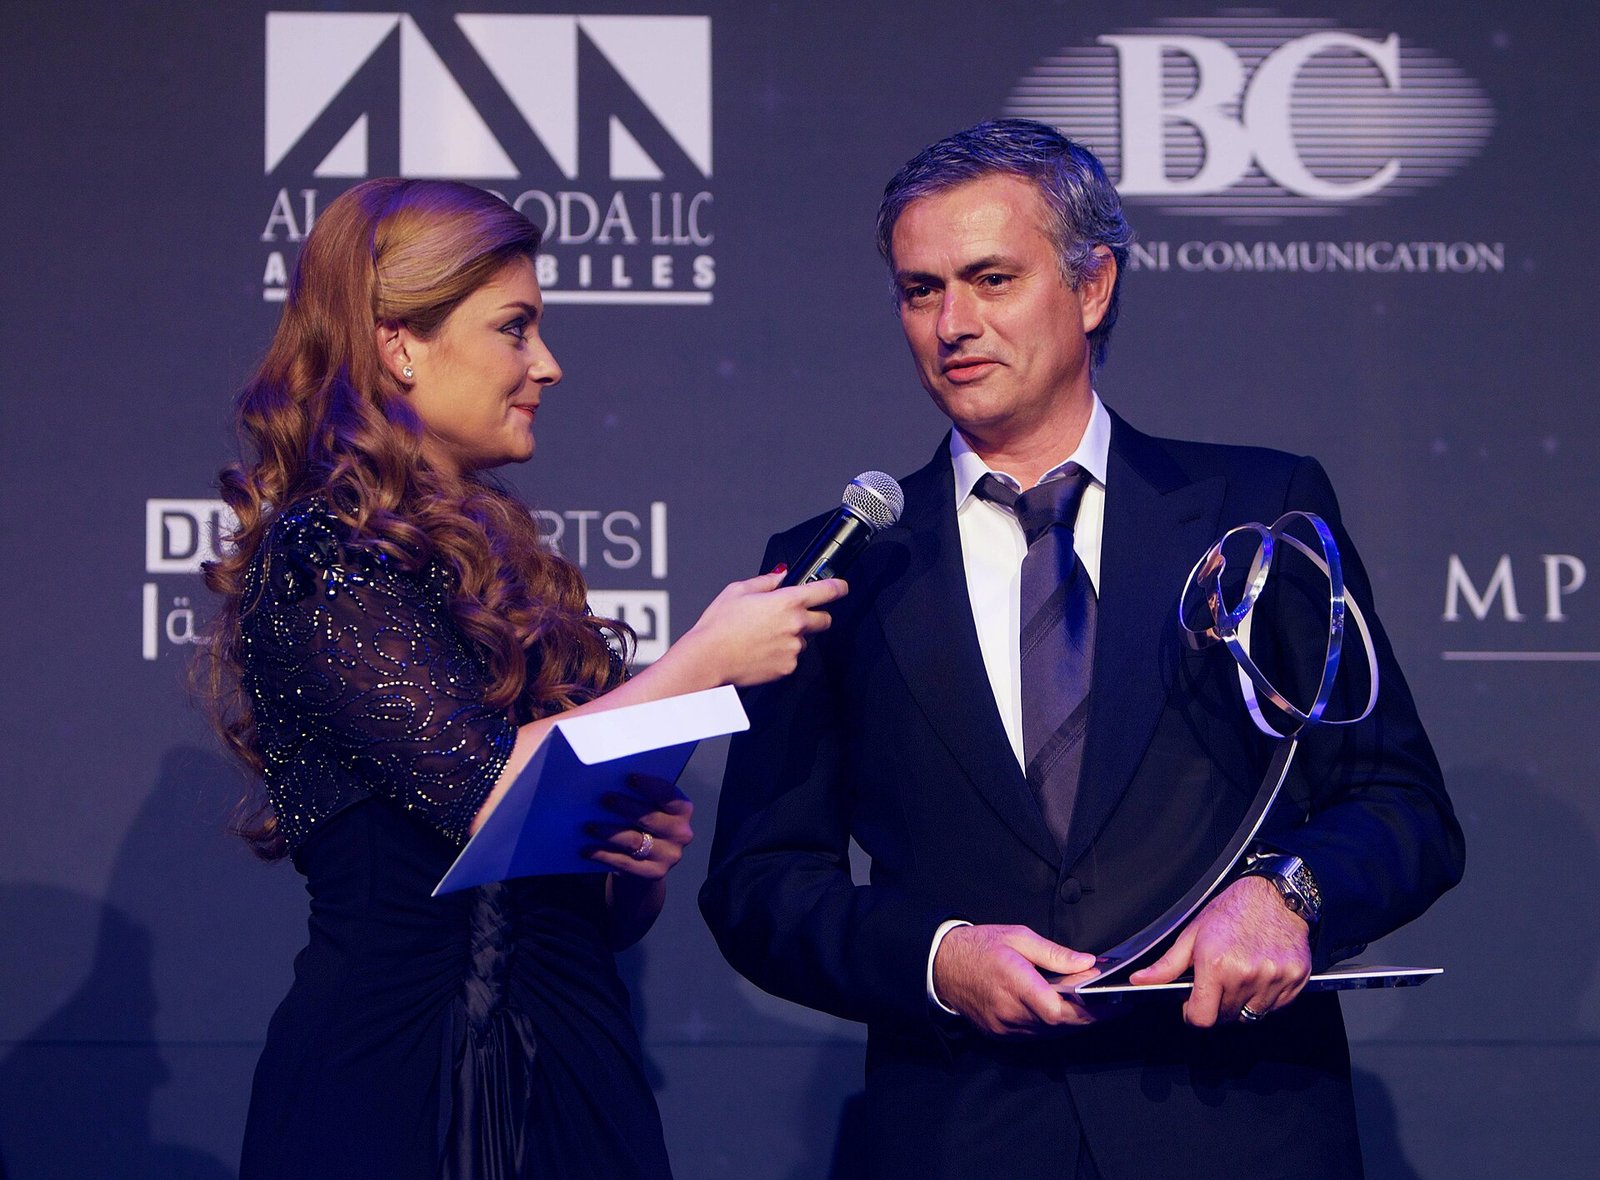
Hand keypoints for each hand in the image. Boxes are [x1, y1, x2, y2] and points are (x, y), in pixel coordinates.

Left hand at [585, 774, 693, 880]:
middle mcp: (681, 833)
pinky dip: (604, 855)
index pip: (669, 795)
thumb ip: (639, 796)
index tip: (629, 778)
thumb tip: (611, 781)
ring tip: (589, 826)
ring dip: (609, 832)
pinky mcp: (654, 873)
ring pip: (634, 841)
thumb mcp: (648, 808)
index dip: (650, 786)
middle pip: (650, 818)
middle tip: (604, 799)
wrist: (645, 863)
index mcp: (682, 810)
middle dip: (625, 807)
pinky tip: (588, 849)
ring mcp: (669, 855)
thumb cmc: (643, 825)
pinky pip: (625, 863)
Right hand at [675, 571, 846, 686]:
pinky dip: (783, 654)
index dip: (838, 587)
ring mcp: (794, 648)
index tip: (841, 587)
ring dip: (794, 637)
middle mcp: (796, 624)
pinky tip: (762, 650)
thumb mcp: (738, 590)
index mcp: (787, 601)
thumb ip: (766, 581)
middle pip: (825, 620)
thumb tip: (780, 575)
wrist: (709, 658)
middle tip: (793, 616)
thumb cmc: (719, 626)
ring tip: (766, 637)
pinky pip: (793, 658)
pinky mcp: (788, 667)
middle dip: (815, 616)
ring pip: (805, 640)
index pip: (826, 590)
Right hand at [932, 924, 1099, 1035]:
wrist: (942, 965)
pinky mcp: (1001, 1034)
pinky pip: (1036, 1034)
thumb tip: (1087, 962)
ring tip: (1096, 1007)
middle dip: (1091, 1016)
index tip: (1112, 1003)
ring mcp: (1004, 1026)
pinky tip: (1066, 1012)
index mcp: (1014, 982)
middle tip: (1115, 1006)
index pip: (1056, 1010)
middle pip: (1060, 1025)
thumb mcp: (1018, 936)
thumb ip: (1054, 953)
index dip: (1088, 1011)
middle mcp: (1009, 1011)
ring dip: (1074, 1022)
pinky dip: (1055, 1025)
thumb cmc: (980, 946)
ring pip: (1051, 1033)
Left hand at [1129, 876, 1310, 1026]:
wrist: (1276, 894)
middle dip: (1217, 1006)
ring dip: (1243, 1003)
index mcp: (1216, 964)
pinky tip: (1260, 974)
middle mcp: (1246, 975)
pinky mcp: (1295, 980)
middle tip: (1218, 982)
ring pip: (1252, 1014)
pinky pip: (1276, 1007)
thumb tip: (1140, 980)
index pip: (1202, 1018)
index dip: (1193, 1014)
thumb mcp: (1193, 933)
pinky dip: (1266, 998)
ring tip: (1240, 975)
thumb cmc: (1233, 910)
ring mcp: (1274, 979)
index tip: (1193, 1006)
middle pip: (1226, 1017)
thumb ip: (1167, 964)